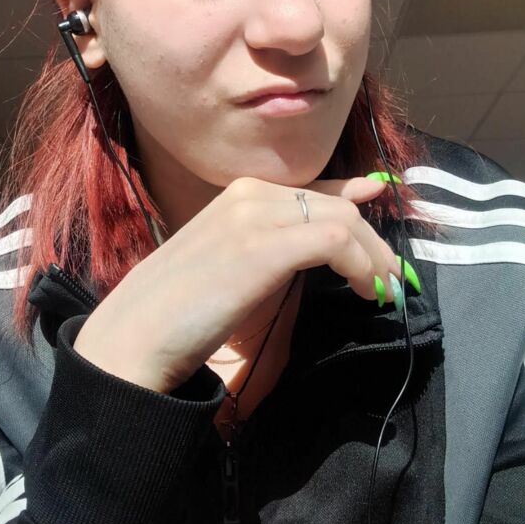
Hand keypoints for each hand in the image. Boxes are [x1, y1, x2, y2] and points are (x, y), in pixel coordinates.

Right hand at [73, 175, 399, 391]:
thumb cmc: (177, 314)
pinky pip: (335, 241)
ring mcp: (254, 215)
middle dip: (369, 240)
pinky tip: (367, 290)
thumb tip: (317, 253)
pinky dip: (362, 265)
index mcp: (237, 197)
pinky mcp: (265, 245)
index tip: (375, 197)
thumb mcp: (230, 269)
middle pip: (332, 205)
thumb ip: (271, 253)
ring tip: (383, 289)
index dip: (349, 193)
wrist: (135, 336)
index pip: (308, 187)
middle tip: (388, 277)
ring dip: (373, 256)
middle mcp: (248, 194)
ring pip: (341, 220)